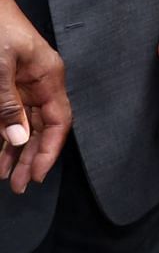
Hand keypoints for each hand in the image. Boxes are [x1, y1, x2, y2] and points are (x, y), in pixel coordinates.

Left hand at [0, 0, 69, 192]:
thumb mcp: (0, 67)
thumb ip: (8, 104)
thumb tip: (19, 138)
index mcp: (49, 77)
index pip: (59, 121)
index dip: (50, 150)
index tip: (36, 175)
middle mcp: (41, 83)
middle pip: (43, 128)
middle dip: (32, 158)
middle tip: (18, 185)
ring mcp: (25, 84)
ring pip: (26, 125)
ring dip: (16, 151)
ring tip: (5, 176)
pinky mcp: (9, 83)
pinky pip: (11, 115)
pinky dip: (5, 135)